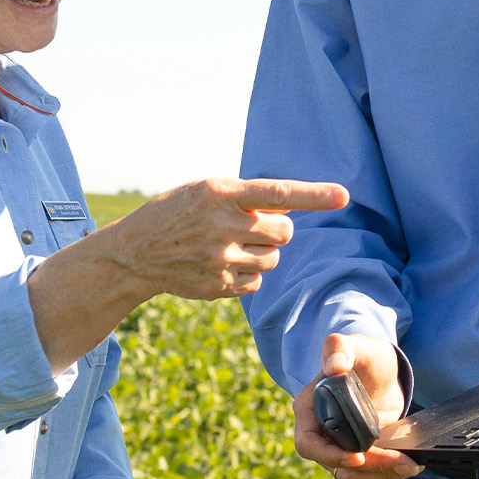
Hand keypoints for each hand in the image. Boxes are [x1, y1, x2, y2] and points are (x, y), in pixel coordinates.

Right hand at [103, 178, 348, 300]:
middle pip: (284, 232)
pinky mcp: (219, 286)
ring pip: (273, 259)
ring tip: (229, 246)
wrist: (135, 253)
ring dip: (261, 253)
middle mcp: (223, 225)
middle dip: (276, 230)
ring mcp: (221, 259)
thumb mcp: (206, 192)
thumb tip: (292, 206)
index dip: (314, 195)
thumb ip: (247, 197)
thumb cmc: (177, 213)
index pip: (277, 193)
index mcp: (221, 193)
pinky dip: (248, 275)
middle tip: (251, 227)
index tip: (343, 195)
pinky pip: (257, 283)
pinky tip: (222, 265)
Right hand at [293, 333, 420, 478]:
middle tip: (403, 461)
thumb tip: (333, 366)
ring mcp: (339, 447)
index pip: (308, 443)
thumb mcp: (356, 346)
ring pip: (353, 476)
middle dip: (370, 467)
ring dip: (382, 475)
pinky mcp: (359, 454)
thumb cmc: (365, 357)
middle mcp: (320, 433)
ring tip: (411, 465)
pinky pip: (368, 474)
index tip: (358, 456)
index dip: (329, 455)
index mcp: (309, 409)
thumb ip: (339, 347)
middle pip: (335, 465)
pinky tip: (409, 463)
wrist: (384, 372)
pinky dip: (388, 473)